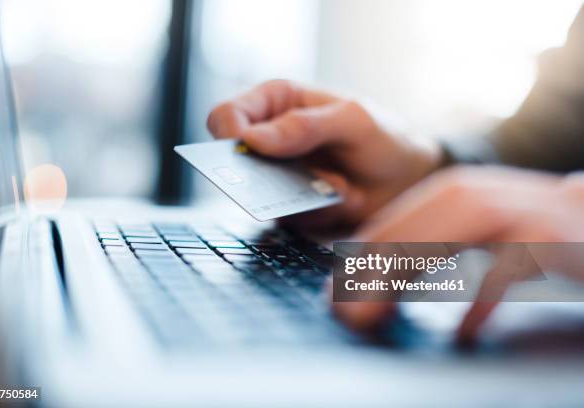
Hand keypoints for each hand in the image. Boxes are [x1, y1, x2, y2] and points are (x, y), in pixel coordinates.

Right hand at [207, 79, 441, 229]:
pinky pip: (285, 217)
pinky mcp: (289, 207)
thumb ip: (305, 126)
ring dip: (299, 196)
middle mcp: (270, 139)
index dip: (229, 135)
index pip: (227, 115)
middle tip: (297, 178)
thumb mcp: (353, 121)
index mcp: (276, 103)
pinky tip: (344, 197)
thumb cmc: (383, 136)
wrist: (408, 180)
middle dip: (262, 176)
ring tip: (339, 185)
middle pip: (231, 161)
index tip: (248, 152)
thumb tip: (253, 139)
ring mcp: (278, 176)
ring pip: (257, 195)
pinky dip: (316, 212)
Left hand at [332, 166, 583, 338]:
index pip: (393, 223)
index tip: (336, 295)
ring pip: (452, 233)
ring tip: (380, 309)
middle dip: (374, 269)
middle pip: (415, 226)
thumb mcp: (469, 235)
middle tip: (349, 311)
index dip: (359, 260)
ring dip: (411, 271)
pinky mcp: (549, 236)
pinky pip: (510, 265)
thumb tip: (370, 285)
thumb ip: (426, 251)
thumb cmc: (525, 234)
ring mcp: (515, 210)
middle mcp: (478, 193)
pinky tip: (465, 329)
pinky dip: (484, 295)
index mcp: (451, 194)